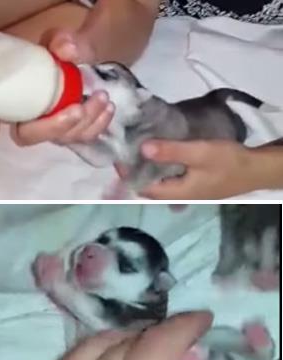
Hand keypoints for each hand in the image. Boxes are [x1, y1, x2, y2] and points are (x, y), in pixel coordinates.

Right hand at [0, 29, 113, 146]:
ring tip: (101, 98)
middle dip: (50, 129)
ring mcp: (48, 124)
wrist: (92, 49)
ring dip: (80, 125)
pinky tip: (107, 109)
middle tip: (76, 110)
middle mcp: (25, 112)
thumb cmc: (65, 46)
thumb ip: (63, 41)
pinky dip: (95, 127)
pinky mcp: (69, 129)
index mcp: (11, 89)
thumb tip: (66, 50)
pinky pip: (78, 137)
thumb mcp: (62, 38)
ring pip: (56, 139)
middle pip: (25, 135)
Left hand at [135, 139, 255, 198]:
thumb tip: (142, 149)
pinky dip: (159, 167)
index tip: (118, 156)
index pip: (142, 187)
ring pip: (158, 182)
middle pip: (148, 186)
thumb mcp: (198, 153)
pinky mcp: (192, 184)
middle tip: (124, 151)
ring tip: (135, 150)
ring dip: (147, 168)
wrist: (256, 169)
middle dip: (135, 171)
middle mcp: (177, 196)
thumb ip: (171, 152)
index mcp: (175, 193)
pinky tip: (157, 153)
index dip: (128, 174)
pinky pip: (168, 177)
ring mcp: (185, 192)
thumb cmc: (228, 162)